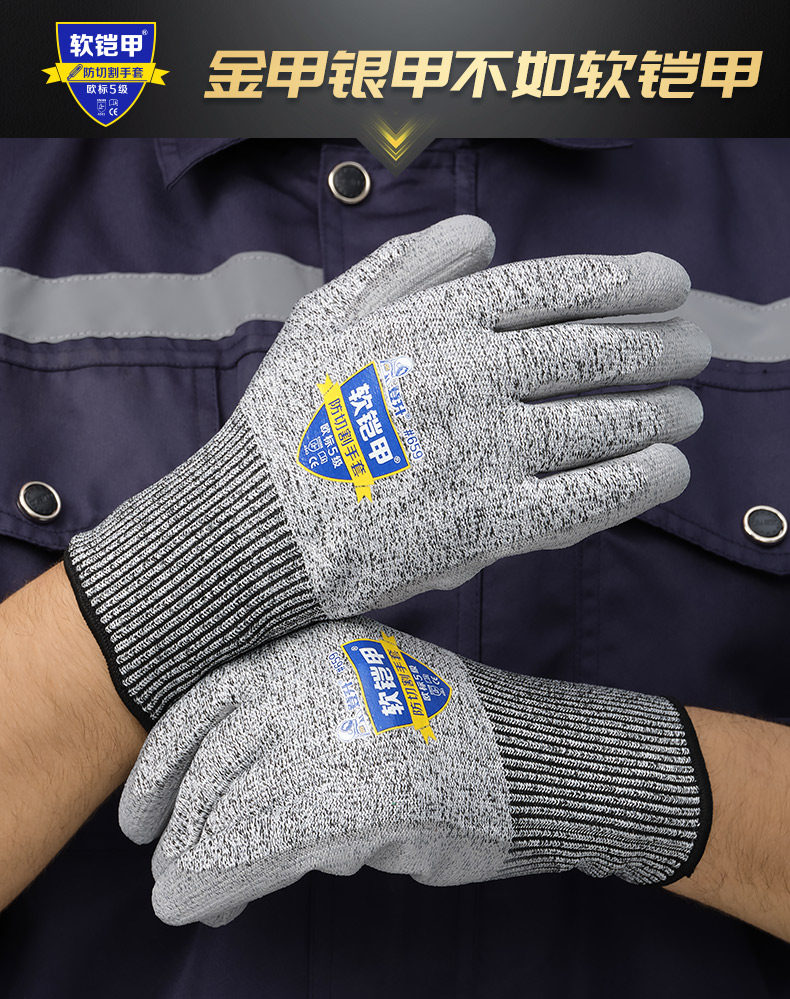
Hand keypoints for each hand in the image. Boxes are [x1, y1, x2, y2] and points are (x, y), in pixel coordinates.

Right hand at [65, 216, 709, 725]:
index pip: (557, 289)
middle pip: (594, 353)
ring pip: (599, 423)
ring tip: (688, 409)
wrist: (256, 523)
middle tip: (694, 348)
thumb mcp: (326, 316)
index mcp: (436, 322)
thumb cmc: (291, 417)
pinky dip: (635, 482)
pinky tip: (666, 469)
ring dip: (659, 412)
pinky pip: (581, 499)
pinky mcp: (484, 526)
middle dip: (658, 347)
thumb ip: (405, 265)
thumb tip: (484, 235)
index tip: (673, 284)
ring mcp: (481, 453)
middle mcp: (469, 378)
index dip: (627, 282)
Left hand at [120, 617, 710, 926]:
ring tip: (186, 900)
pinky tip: (208, 904)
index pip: (208, 702)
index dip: (160, 766)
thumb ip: (294, 726)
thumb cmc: (449, 733)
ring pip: (233, 809)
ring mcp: (341, 734)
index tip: (140, 818)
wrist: (538, 758)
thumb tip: (221, 798)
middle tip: (168, 873)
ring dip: (196, 864)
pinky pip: (266, 846)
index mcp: (314, 650)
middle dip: (182, 827)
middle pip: (216, 762)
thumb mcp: (362, 694)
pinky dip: (225, 880)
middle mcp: (318, 681)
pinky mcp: (361, 795)